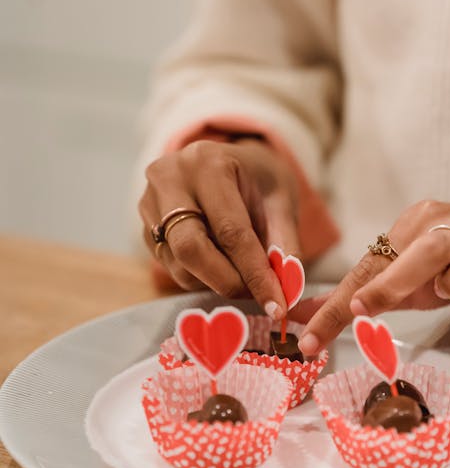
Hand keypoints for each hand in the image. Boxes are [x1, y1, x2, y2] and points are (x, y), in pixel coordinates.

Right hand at [139, 138, 299, 317]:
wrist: (228, 163)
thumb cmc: (258, 180)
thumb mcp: (282, 201)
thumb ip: (285, 244)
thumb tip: (288, 291)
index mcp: (209, 162)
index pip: (230, 230)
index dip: (254, 273)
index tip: (275, 305)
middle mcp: (170, 178)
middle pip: (190, 248)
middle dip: (227, 281)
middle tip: (255, 295)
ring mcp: (149, 202)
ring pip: (178, 264)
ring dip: (214, 281)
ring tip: (241, 272)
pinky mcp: (144, 226)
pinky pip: (170, 266)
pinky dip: (199, 276)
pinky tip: (218, 261)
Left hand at [296, 199, 449, 354]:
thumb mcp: (402, 284)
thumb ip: (358, 297)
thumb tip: (305, 315)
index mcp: (409, 227)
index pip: (367, 269)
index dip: (337, 307)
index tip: (310, 340)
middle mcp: (438, 221)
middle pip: (410, 252)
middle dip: (386, 286)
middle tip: (361, 310)